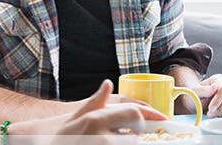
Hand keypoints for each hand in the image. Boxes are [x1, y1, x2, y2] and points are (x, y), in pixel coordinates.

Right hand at [45, 80, 165, 143]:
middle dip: (135, 135)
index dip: (146, 116)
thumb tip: (108, 84)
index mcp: (95, 120)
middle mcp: (102, 137)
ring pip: (130, 144)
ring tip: (114, 138)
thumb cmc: (61, 138)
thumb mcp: (75, 118)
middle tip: (127, 134)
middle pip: (136, 135)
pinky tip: (109, 143)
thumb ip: (95, 101)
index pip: (133, 113)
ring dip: (127, 142)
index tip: (161, 119)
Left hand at [189, 74, 221, 117]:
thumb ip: (202, 89)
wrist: (197, 104)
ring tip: (212, 114)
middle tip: (210, 114)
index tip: (210, 108)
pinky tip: (217, 115)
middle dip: (220, 109)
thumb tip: (215, 87)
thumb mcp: (194, 92)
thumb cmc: (195, 96)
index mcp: (218, 79)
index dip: (217, 100)